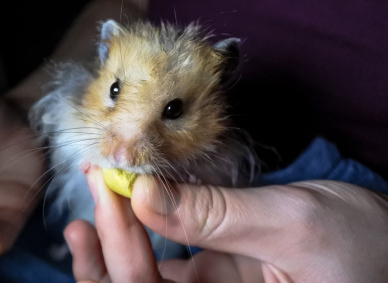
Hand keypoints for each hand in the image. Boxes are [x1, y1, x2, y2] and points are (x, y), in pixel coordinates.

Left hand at [65, 168, 387, 281]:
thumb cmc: (365, 244)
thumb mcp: (291, 224)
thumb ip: (216, 215)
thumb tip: (144, 194)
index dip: (121, 252)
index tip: (109, 196)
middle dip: (110, 243)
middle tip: (98, 185)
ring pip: (145, 276)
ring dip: (115, 238)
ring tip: (98, 196)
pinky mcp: (214, 270)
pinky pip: (165, 259)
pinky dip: (142, 230)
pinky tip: (129, 202)